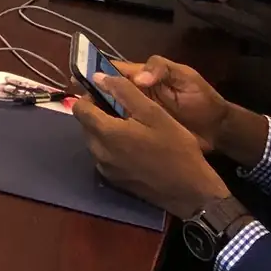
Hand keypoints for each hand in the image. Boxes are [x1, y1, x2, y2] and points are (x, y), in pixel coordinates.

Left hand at [73, 67, 231, 216]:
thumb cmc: (175, 148)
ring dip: (106, 131)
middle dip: (100, 113)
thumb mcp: (154, 113)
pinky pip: (104, 156)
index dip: (92, 96)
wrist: (192, 192)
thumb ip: (124, 91)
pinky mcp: (114, 180)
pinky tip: (136, 149)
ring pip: (95, 140)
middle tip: (126, 112)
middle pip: (86, 124)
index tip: (110, 95)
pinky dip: (113, 148)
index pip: (79, 107)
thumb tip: (97, 78)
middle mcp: (98, 152)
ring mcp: (105, 169)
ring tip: (134, 129)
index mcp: (105, 133)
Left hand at [183, 0, 270, 74]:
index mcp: (230, 18)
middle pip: (200, 10)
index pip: (198, 8)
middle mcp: (228, 24)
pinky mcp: (244, 28)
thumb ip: (241, 1)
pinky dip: (214, 4)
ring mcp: (236, 27)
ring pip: (210, 12)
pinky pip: (222, 15)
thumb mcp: (266, 10)